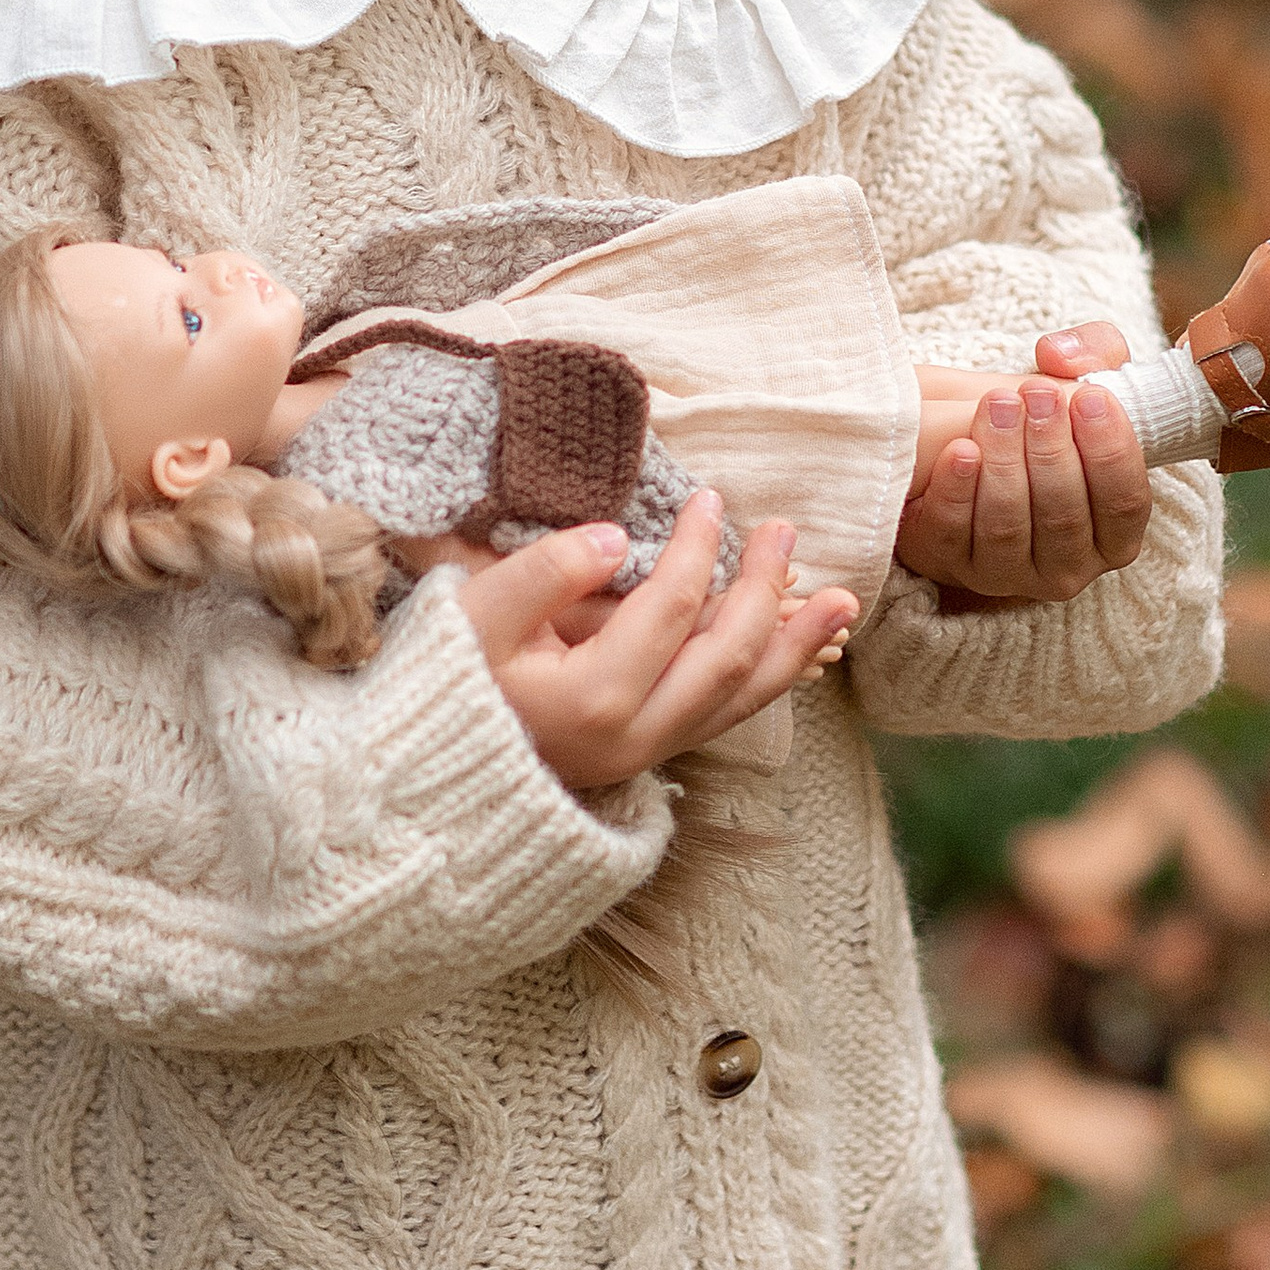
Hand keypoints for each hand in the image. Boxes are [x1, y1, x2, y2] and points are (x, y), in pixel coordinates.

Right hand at [452, 493, 858, 793]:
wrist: (429, 769)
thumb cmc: (444, 680)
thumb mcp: (473, 615)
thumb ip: (543, 572)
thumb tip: (618, 537)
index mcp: (593, 699)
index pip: (669, 608)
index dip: (698, 549)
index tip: (712, 500)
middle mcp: (634, 736)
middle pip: (725, 657)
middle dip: (762, 589)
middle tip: (783, 530)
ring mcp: (646, 753)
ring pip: (742, 700)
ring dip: (795, 646)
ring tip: (840, 603)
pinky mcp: (649, 755)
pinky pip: (727, 716)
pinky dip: (770, 678)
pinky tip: (797, 648)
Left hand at [896, 320, 1151, 609]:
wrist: (970, 438)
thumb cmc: (1044, 417)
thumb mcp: (1082, 379)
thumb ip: (1094, 354)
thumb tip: (1060, 355)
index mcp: (1114, 533)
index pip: (1125, 504)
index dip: (1112, 452)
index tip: (1090, 398)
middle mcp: (1069, 567)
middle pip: (1065, 517)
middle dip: (1052, 451)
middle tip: (1036, 394)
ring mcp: (1009, 573)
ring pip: (1010, 526)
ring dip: (1005, 464)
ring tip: (999, 407)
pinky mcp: (954, 564)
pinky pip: (955, 537)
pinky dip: (958, 493)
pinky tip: (960, 450)